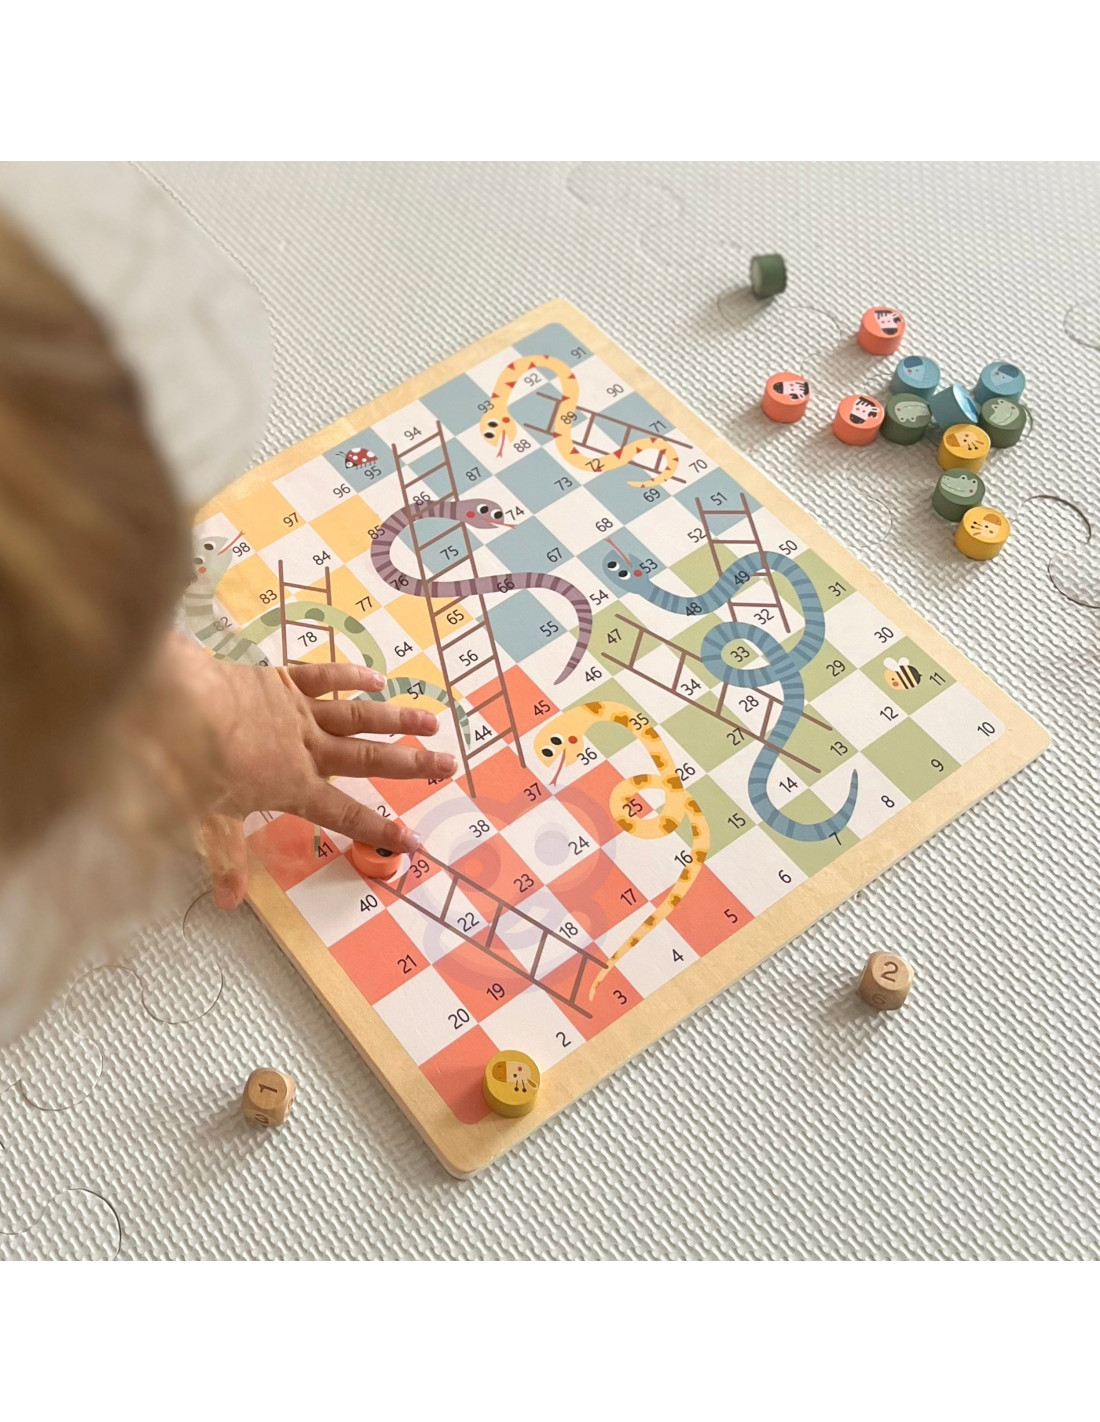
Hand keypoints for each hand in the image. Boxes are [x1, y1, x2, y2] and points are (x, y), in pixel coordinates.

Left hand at [165, 636, 454, 909]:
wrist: (175, 708)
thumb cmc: (189, 768)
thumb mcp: (207, 822)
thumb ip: (226, 859)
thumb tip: (230, 905)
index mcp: (293, 787)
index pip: (345, 815)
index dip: (380, 828)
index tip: (415, 840)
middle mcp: (307, 750)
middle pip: (368, 760)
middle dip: (411, 765)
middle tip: (448, 765)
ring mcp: (299, 713)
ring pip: (358, 717)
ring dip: (397, 719)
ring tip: (432, 720)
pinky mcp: (283, 682)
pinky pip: (324, 677)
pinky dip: (352, 676)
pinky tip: (378, 678)